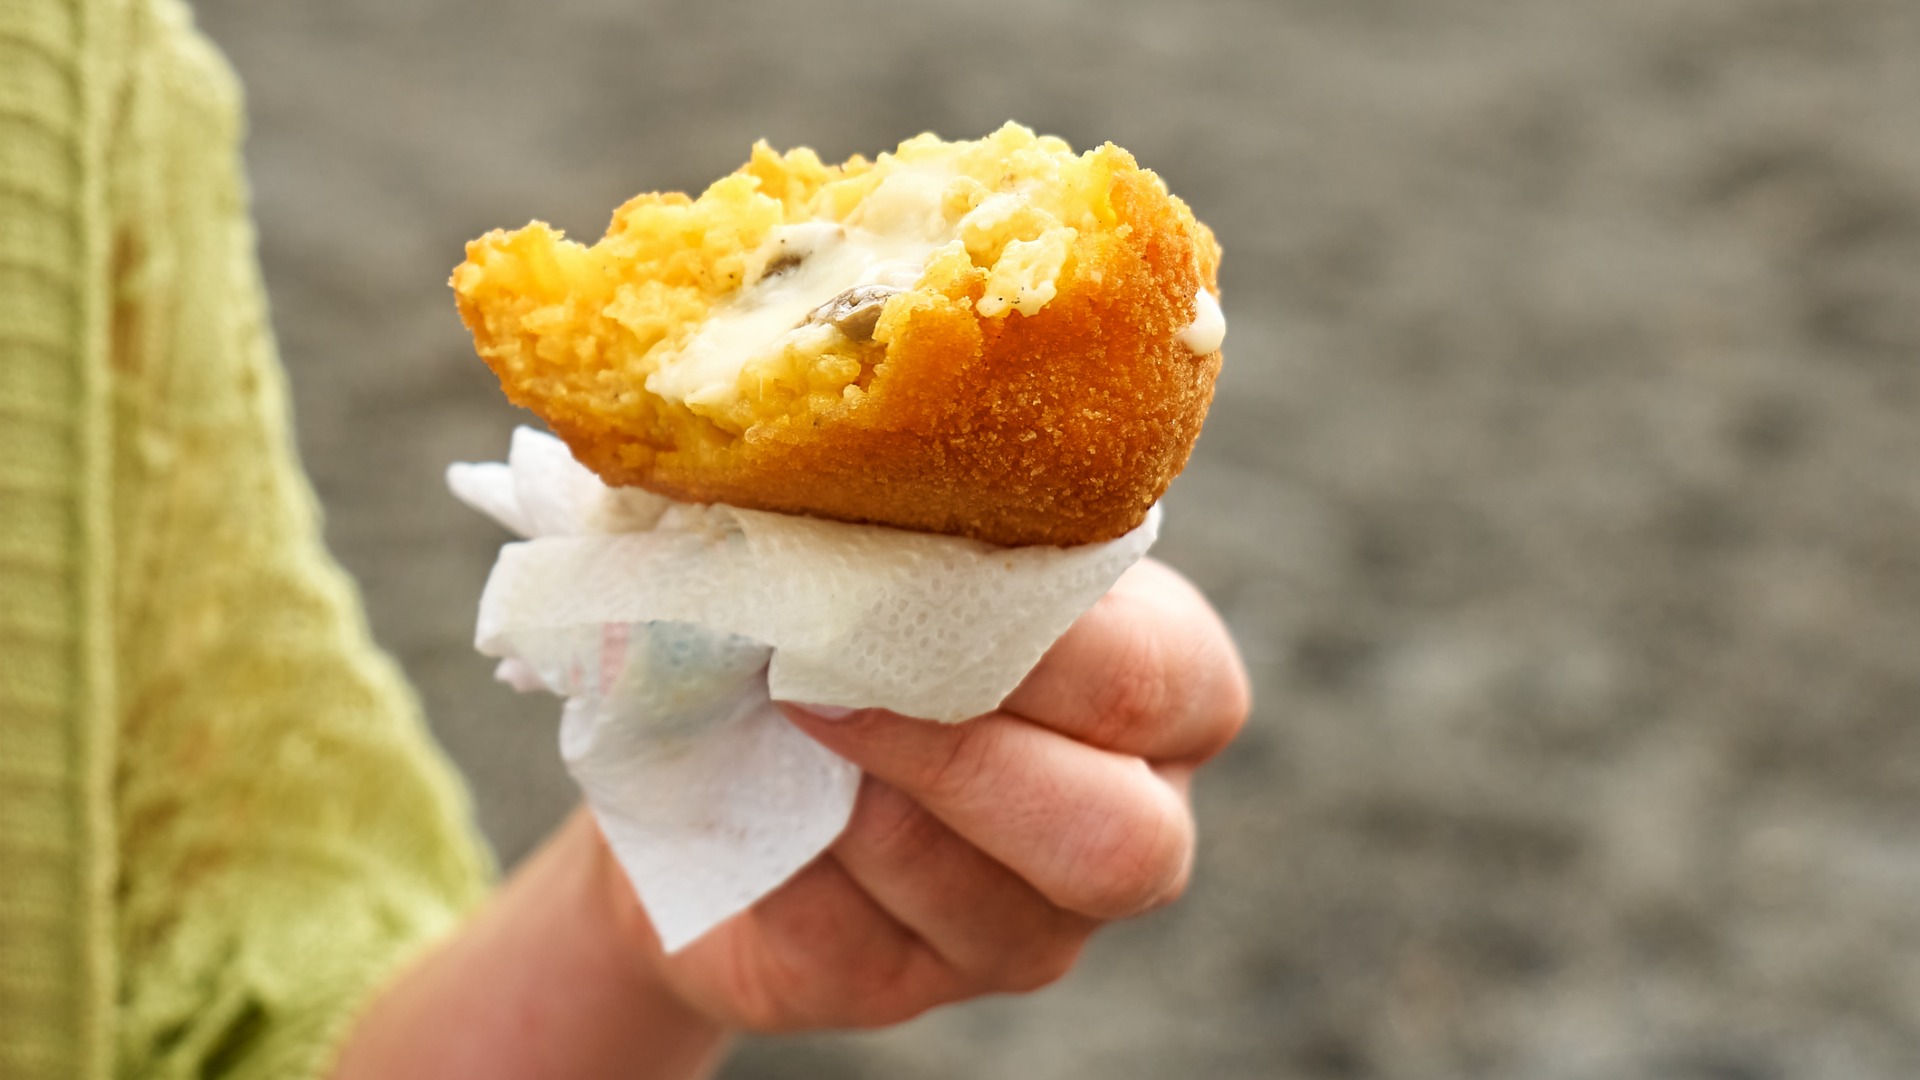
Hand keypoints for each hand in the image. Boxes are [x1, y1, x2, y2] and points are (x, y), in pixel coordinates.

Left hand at [612, 556, 1250, 1031]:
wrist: (703, 723)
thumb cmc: (835, 594)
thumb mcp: (892, 538)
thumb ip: (922, 534)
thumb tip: (873, 510)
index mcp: (1159, 682)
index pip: (1164, 685)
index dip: (1047, 648)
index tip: (914, 589)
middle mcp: (1128, 819)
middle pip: (1122, 845)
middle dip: (961, 756)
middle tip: (825, 681)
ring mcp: (1025, 925)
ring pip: (980, 902)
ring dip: (854, 800)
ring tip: (773, 714)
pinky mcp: (906, 982)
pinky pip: (854, 944)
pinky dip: (782, 857)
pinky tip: (749, 789)